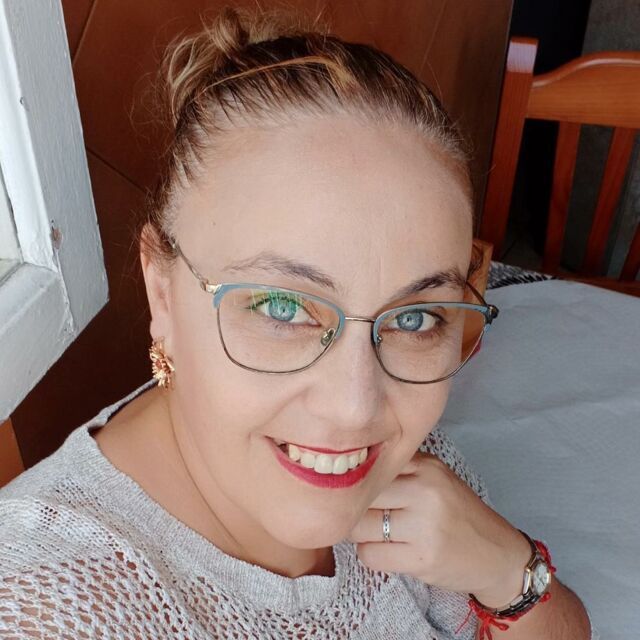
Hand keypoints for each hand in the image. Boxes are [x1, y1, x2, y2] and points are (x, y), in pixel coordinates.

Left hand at [347, 451, 531, 607]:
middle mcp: (425, 491)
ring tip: (377, 534)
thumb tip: (350, 469)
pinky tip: (388, 552)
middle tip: (363, 515)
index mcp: (426, 466)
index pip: (371, 466)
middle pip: (362, 496)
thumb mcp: (436, 478)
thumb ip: (400, 470)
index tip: (352, 490)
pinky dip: (371, 555)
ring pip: (360, 527)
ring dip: (361, 535)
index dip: (356, 480)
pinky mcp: (421, 559)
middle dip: (355, 509)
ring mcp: (424, 526)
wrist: (497, 555)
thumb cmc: (458, 514)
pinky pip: (370, 556)